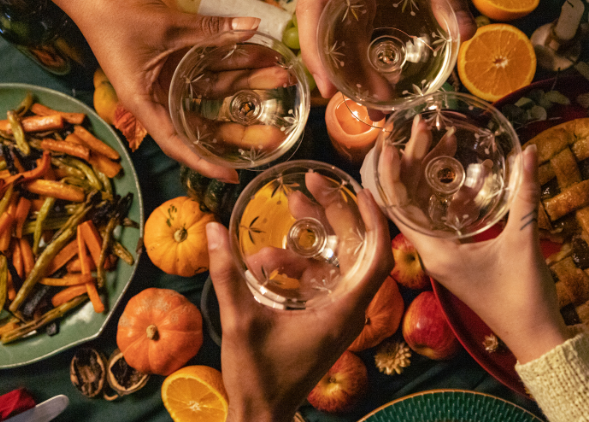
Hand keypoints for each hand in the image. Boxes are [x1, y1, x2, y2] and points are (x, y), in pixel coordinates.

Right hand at [69, 0, 260, 182]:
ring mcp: (170, 80)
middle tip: (276, 133)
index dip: (205, 163)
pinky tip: (260, 58)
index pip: (178, 144)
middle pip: (204, 123)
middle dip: (241, 127)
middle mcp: (160, 97)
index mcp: (146, 103)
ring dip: (246, 85)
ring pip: (214, 92)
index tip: (233, 175)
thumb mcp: (167, 26)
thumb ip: (211, 30)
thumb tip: (252, 25)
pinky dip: (233, 64)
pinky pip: (210, 68)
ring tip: (280, 78)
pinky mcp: (177, 61)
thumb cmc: (116, 16)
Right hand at [207, 189, 392, 421]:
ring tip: (283, 219)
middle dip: (334, 216)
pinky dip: (299, 265)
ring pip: (334, 264)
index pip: (377, 258)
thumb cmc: (257, 376)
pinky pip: (320, 281)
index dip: (374, 221)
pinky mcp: (324, 320)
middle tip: (307, 189)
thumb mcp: (240, 322)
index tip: (360, 191)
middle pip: (355, 251)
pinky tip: (267, 260)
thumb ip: (227, 275)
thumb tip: (212, 229)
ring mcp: (337, 315)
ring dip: (310, 241)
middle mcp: (349, 311)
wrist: (261, 415)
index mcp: (343, 311)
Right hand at [297, 0, 476, 98]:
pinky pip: (366, 16)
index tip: (329, 88)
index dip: (315, 50)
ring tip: (382, 101)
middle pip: (327, 25)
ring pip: (345, 25)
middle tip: (368, 110)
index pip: (312, 6)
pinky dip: (375, 45)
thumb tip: (464, 33)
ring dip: (359, 64)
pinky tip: (391, 70)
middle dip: (342, 70)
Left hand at [379, 143, 571, 362]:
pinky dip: (452, 196)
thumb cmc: (523, 295)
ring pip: (426, 207)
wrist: (535, 336)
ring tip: (441, 139)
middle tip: (422, 128)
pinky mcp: (457, 256)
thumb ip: (525, 196)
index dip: (390, 174)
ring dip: (432, 175)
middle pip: (409, 200)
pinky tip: (470, 175)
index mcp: (434, 251)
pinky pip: (445, 219)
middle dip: (413, 162)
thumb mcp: (523, 242)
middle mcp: (431, 252)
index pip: (397, 207)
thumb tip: (529, 152)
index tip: (388, 143)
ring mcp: (443, 255)